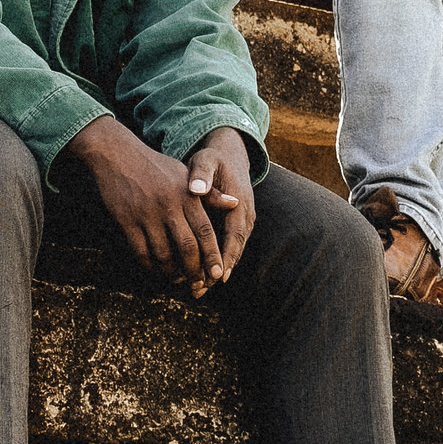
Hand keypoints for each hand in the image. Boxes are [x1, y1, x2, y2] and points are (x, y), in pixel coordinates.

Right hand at [70, 112, 223, 291]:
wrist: (117, 154)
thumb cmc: (155, 166)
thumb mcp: (185, 174)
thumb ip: (210, 193)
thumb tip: (235, 204)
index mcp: (186, 195)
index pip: (205, 231)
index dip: (212, 256)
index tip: (218, 274)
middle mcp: (169, 205)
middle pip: (187, 247)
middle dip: (195, 271)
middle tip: (198, 284)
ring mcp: (146, 214)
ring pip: (163, 254)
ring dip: (172, 272)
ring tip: (178, 278)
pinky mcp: (126, 220)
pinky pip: (141, 251)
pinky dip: (150, 265)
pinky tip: (156, 270)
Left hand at [182, 126, 255, 288]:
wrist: (230, 154)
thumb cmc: (214, 158)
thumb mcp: (206, 161)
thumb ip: (202, 174)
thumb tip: (197, 189)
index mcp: (239, 202)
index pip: (234, 233)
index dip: (226, 256)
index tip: (215, 275)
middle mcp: (245, 214)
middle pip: (235, 249)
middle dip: (219, 271)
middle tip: (201, 289)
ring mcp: (244, 221)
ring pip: (233, 251)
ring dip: (218, 271)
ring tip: (199, 289)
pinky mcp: (237, 224)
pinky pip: (230, 247)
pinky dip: (219, 262)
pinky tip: (202, 275)